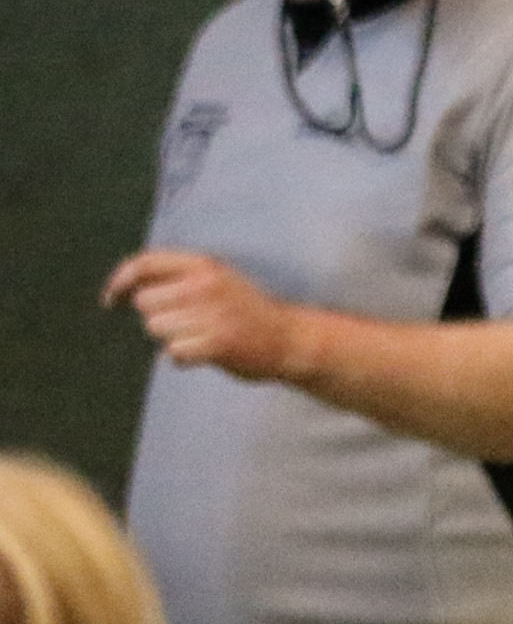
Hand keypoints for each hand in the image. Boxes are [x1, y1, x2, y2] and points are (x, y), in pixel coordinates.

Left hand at [105, 250, 306, 383]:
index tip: (111, 301)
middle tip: (185, 325)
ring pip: (156, 329)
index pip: (143, 264)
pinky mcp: (218, 343)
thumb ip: (177, 277)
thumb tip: (128, 285)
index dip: (119, 282)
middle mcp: (204, 285)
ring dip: (171, 338)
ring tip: (200, 338)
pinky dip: (183, 358)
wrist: (291, 340)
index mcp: (202, 265)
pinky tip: (204, 354)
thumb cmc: (247, 312)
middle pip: (145, 303)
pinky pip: (174, 352)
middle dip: (157, 317)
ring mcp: (212, 314)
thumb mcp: (216, 280)